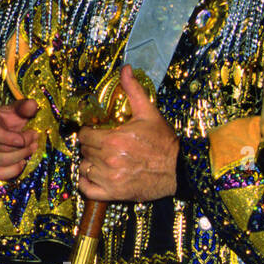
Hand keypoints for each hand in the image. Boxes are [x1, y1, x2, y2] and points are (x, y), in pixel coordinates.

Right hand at [0, 98, 41, 179]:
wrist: (10, 129)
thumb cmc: (13, 118)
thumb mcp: (19, 109)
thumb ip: (25, 106)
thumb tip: (32, 105)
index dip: (10, 138)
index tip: (28, 135)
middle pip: (0, 149)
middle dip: (23, 146)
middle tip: (35, 138)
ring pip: (1, 162)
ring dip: (21, 156)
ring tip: (32, 147)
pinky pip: (0, 174)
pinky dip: (14, 170)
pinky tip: (22, 161)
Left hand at [78, 65, 177, 202]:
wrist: (180, 170)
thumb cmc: (164, 142)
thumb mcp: (149, 113)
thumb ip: (133, 90)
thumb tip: (125, 69)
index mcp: (114, 140)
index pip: (84, 135)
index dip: (89, 132)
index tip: (97, 133)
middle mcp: (109, 160)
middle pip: (84, 151)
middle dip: (91, 146)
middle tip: (103, 145)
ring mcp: (110, 179)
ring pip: (84, 168)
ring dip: (90, 164)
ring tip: (103, 160)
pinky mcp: (113, 194)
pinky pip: (87, 189)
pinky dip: (87, 183)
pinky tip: (95, 176)